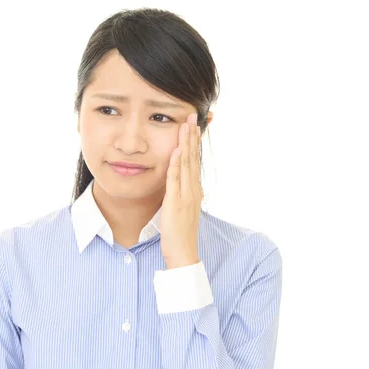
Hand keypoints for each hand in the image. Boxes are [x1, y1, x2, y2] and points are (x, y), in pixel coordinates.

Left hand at [160, 112, 202, 268]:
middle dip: (191, 136)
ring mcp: (186, 195)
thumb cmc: (179, 233)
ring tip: (186, 125)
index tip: (192, 124)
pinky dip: (176, 164)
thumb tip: (175, 180)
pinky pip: (175, 180)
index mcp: (193, 189)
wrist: (183, 253)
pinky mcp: (176, 203)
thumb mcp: (180, 207)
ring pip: (186, 165)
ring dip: (186, 144)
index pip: (193, 160)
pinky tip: (176, 151)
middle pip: (192, 157)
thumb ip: (179, 193)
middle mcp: (193, 189)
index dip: (193, 142)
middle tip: (191, 115)